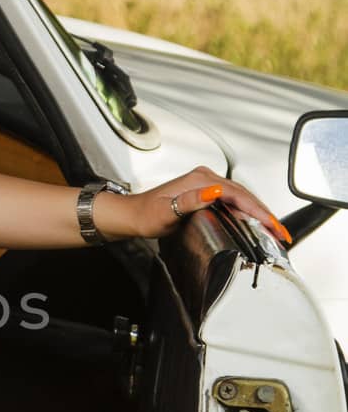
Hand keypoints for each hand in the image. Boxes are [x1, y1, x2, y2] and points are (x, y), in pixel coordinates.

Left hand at [95, 165, 292, 247]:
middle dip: (265, 214)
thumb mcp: (167, 211)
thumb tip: (214, 192)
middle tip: (281, 233)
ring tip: (274, 230)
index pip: (238, 195)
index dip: (258, 211)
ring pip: (241, 198)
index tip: (273, 226)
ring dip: (259, 213)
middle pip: (245, 195)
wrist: (131, 215)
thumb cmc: (146, 215)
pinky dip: (246, 212)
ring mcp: (205, 185)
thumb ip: (192, 201)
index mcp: (201, 180)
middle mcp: (206, 178)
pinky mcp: (204, 193)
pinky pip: (232, 201)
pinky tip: (253, 222)